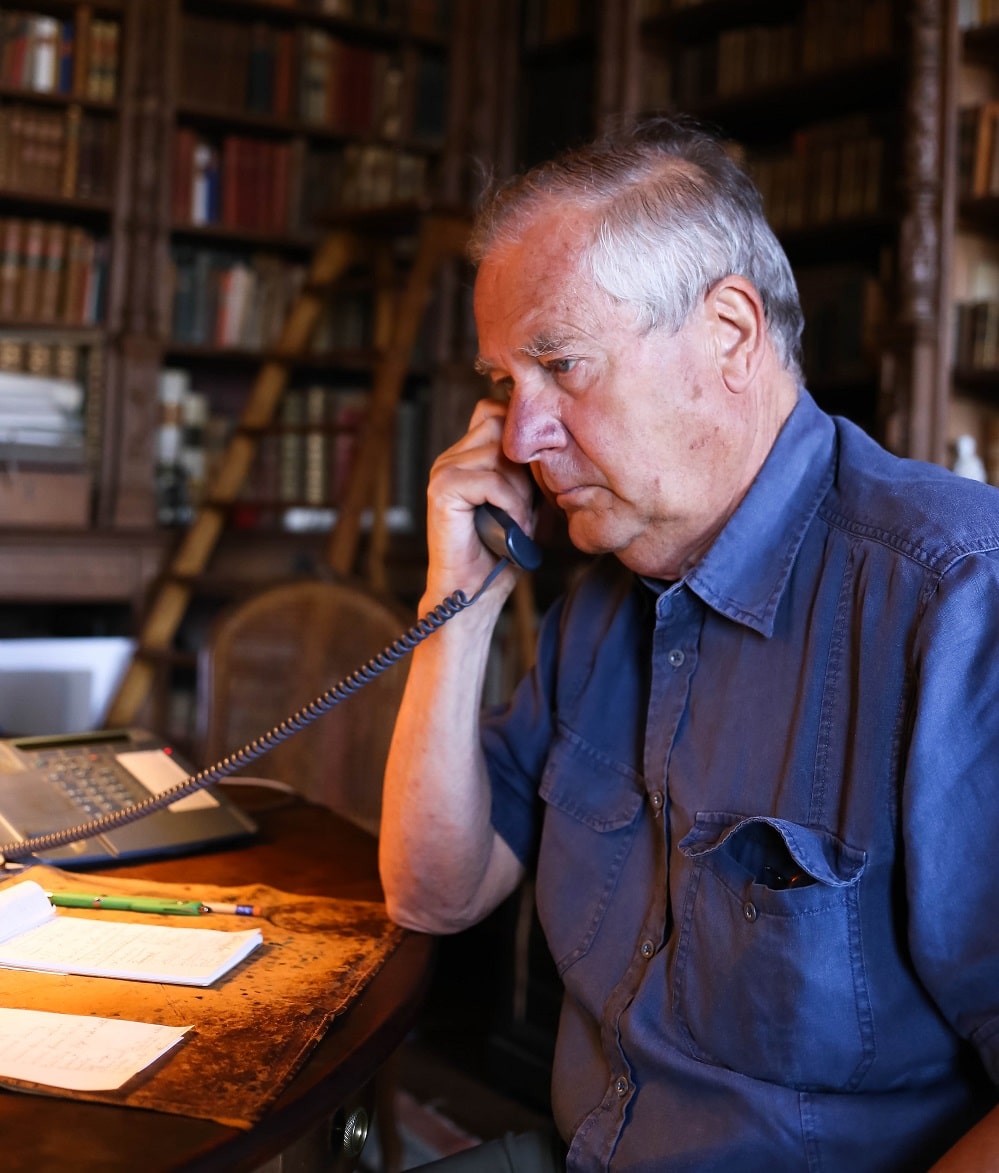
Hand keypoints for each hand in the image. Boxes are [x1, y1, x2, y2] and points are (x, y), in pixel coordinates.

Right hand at [423, 399, 535, 601]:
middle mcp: (450, 458)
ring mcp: (443, 471)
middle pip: (499, 424)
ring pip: (499, 452)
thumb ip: (529, 471)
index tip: (538, 473)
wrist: (471, 592)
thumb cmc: (499, 552)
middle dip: (524, 461)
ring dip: (520, 489)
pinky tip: (511, 526)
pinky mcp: (442, 491)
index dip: (522, 434)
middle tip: (529, 500)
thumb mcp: (523, 501)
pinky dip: (511, 504)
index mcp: (465, 456)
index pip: (496, 412)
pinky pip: (491, 481)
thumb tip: (557, 440)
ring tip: (519, 519)